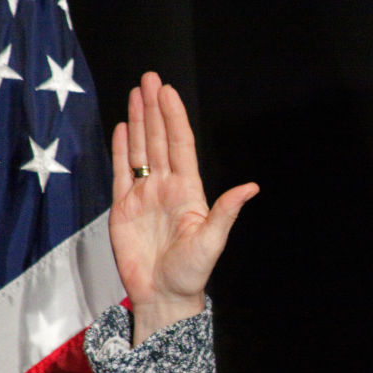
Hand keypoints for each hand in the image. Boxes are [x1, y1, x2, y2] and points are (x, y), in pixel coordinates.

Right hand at [110, 72, 258, 344]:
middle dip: (154, 108)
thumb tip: (251, 187)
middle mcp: (167, 187)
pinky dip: (121, 150)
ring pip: (140, 150)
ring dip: (138, 121)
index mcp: (189, 190)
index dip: (173, 117)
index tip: (167, 91)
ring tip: (136, 93)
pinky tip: (122, 128)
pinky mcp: (123, 208)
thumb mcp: (212, 240)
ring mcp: (145, 195)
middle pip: (158, 139)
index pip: (180, 145)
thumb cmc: (192, 272)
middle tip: (149, 77)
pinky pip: (122, 173)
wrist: (163, 295)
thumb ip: (226, 211)